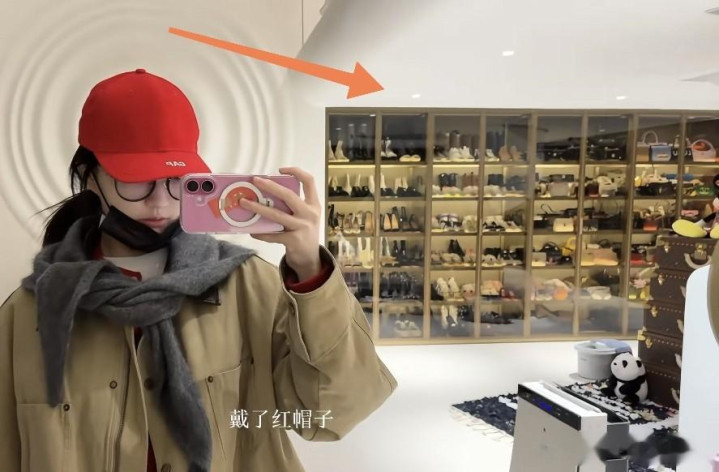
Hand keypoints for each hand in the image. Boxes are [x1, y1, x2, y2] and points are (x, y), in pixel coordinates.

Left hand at [240, 167, 321, 281]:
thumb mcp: (305, 216)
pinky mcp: (294, 241)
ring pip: (277, 215)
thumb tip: (266, 193)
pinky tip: (252, 230)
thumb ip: (293, 206)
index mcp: (313, 204)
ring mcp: (302, 227)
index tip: (281, 169)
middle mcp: (309, 214)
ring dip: (258, 208)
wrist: (310, 258)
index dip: (296, 172)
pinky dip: (261, 233)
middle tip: (256, 180)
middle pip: (289, 196)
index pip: (309, 182)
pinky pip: (273, 235)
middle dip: (271, 186)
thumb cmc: (303, 233)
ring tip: (244, 202)